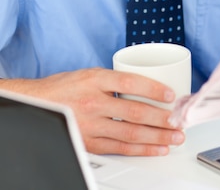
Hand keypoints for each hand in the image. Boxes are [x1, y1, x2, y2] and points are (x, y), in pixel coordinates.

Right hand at [0, 68, 184, 154]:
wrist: (37, 104)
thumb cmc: (65, 87)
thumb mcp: (90, 73)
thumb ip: (115, 80)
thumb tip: (148, 84)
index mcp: (95, 79)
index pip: (130, 83)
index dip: (153, 89)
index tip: (171, 95)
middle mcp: (93, 102)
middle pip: (134, 112)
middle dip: (161, 118)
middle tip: (179, 120)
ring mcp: (90, 125)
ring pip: (130, 133)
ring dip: (157, 137)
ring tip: (175, 137)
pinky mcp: (89, 143)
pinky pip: (120, 148)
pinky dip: (141, 149)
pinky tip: (156, 149)